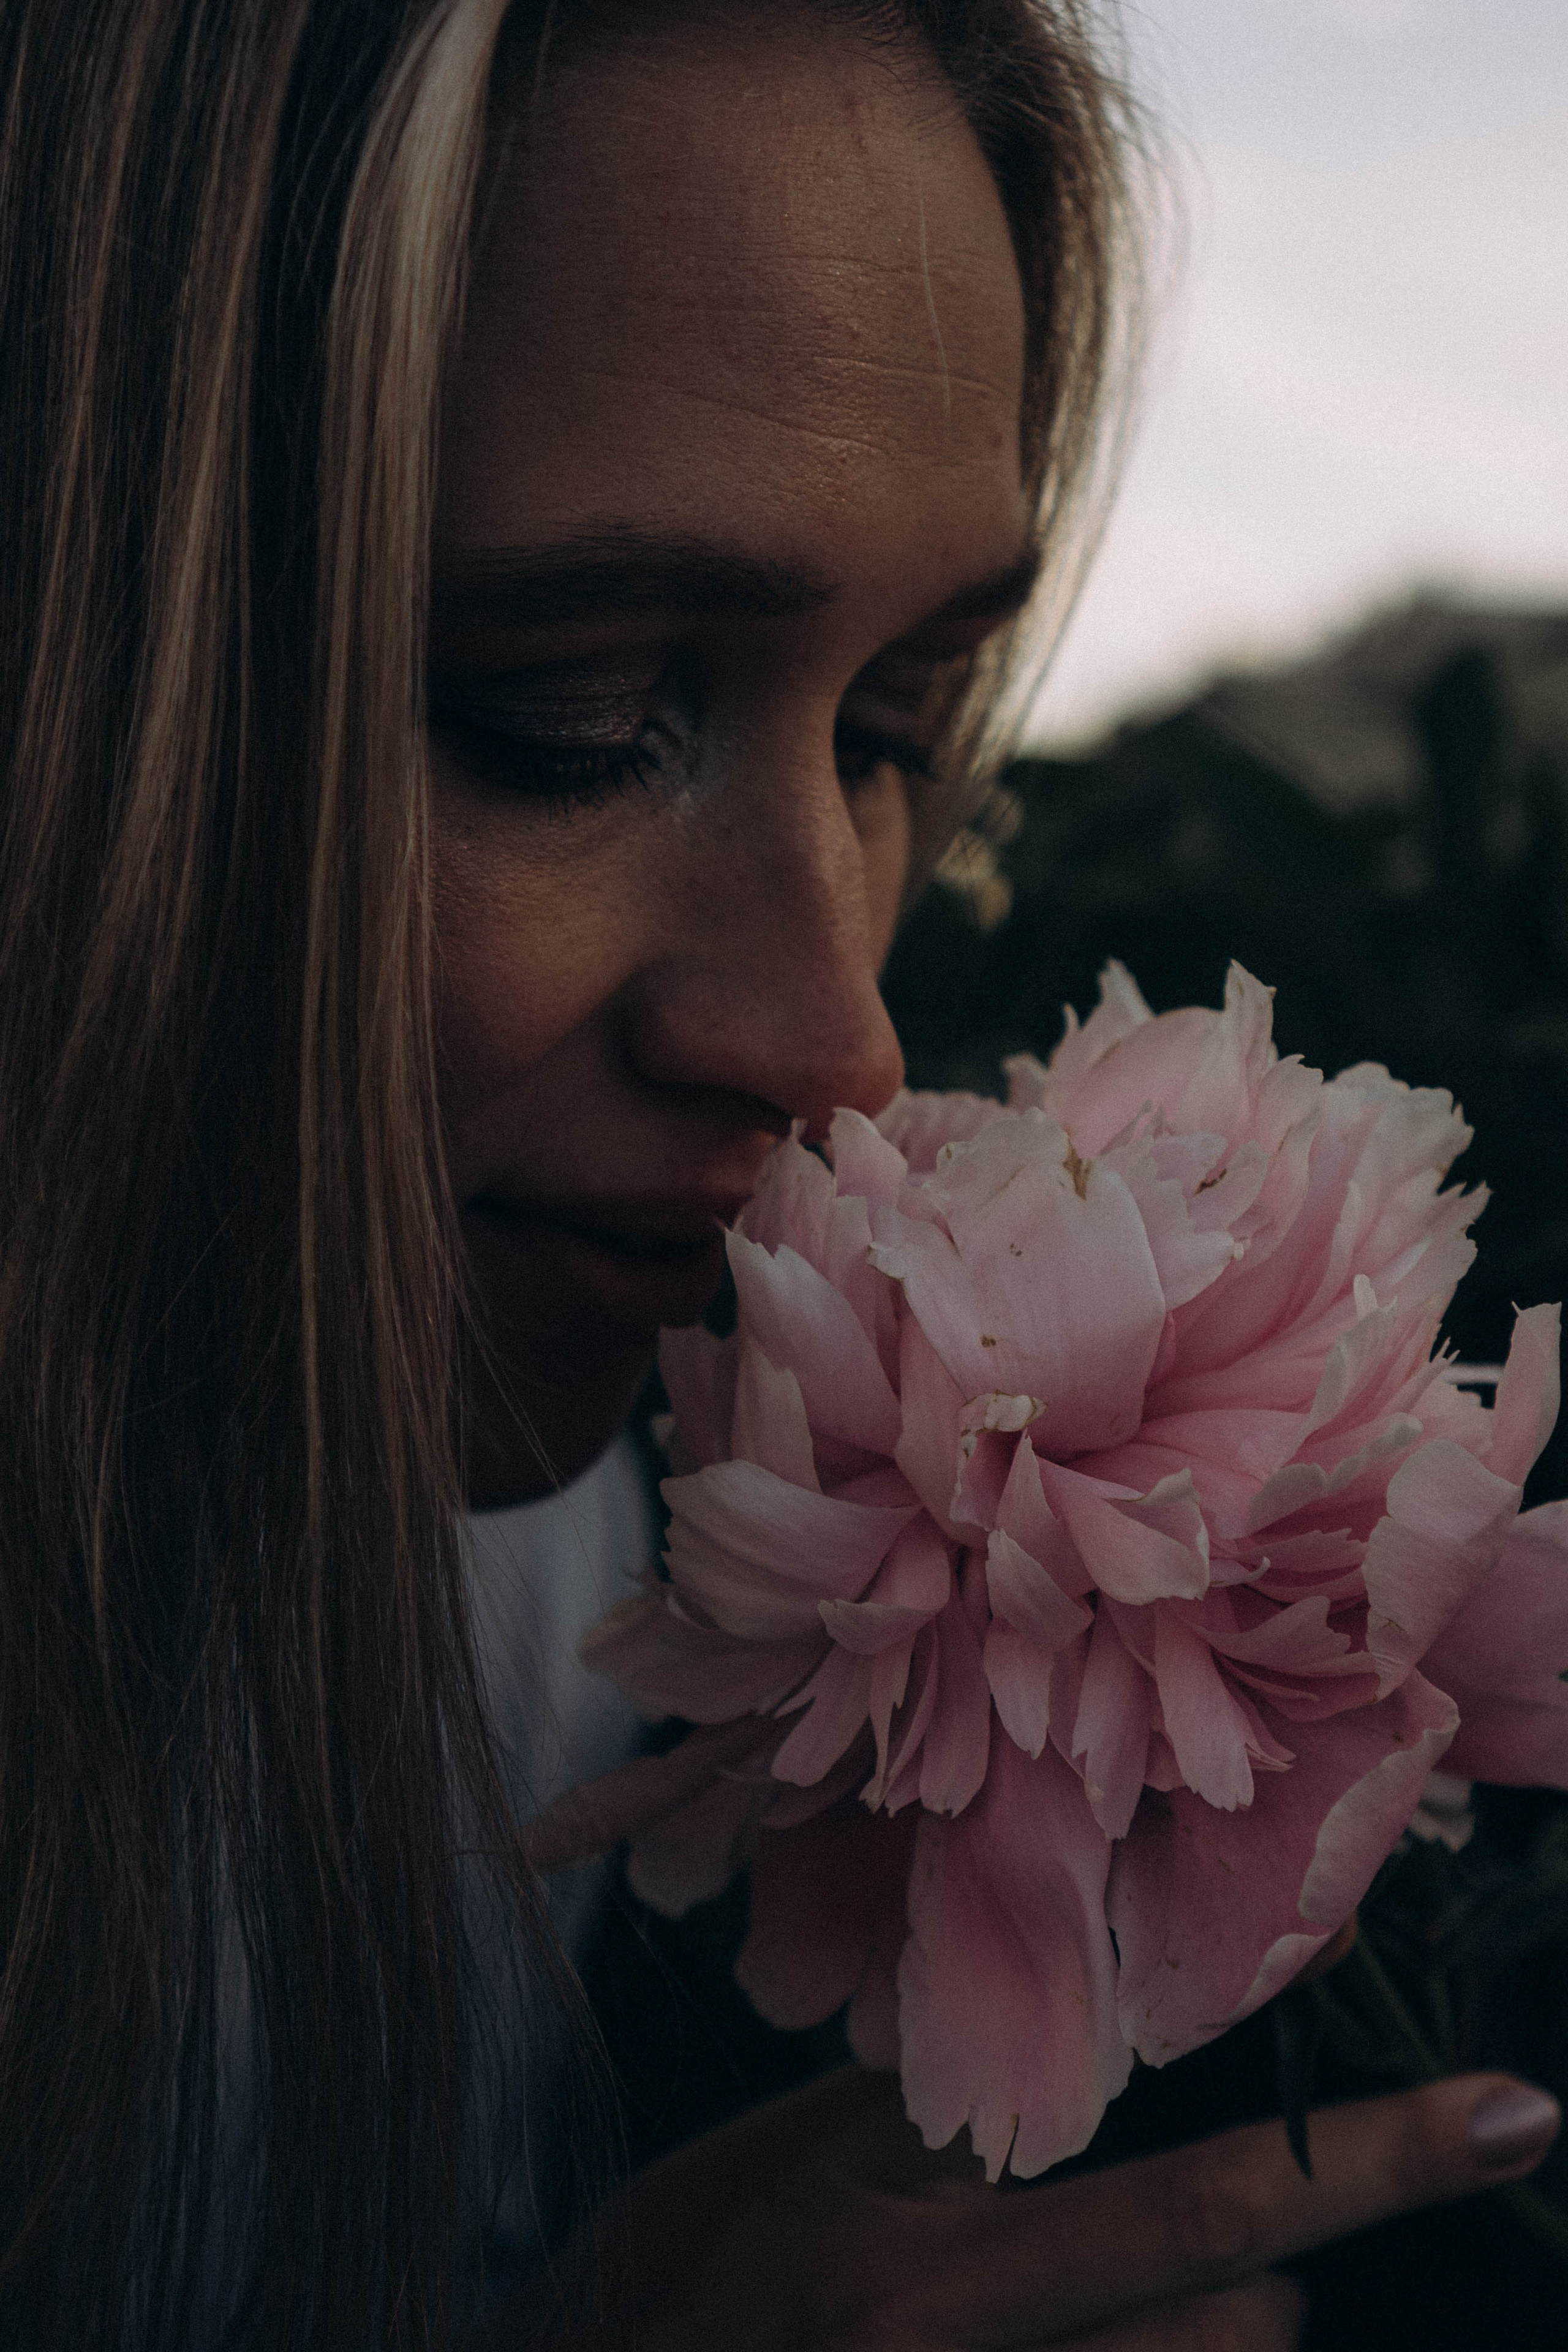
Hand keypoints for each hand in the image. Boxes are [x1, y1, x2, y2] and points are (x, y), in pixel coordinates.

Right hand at [486, 2062, 1560, 2349]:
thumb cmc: (678, 2283)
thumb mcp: (797, 2168)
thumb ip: (960, 2124)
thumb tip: (1112, 2066)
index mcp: (916, 2280)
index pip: (1198, 2208)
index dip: (1373, 2161)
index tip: (1523, 2113)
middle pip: (1245, 2332)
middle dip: (1235, 2270)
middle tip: (1134, 2241)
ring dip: (1197, 2343)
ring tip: (1084, 2313)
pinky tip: (1085, 2334)